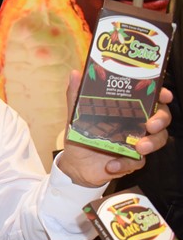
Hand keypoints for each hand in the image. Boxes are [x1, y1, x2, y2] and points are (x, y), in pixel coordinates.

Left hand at [58, 71, 171, 187]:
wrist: (76, 163)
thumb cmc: (81, 134)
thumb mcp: (76, 115)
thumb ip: (76, 95)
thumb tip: (75, 73)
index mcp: (127, 110)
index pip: (151, 98)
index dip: (162, 95)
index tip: (164, 95)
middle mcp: (136, 124)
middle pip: (161, 118)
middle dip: (161, 119)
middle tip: (151, 124)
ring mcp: (136, 143)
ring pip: (157, 140)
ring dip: (151, 143)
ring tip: (139, 148)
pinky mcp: (132, 161)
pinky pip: (136, 163)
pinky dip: (125, 164)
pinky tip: (111, 166)